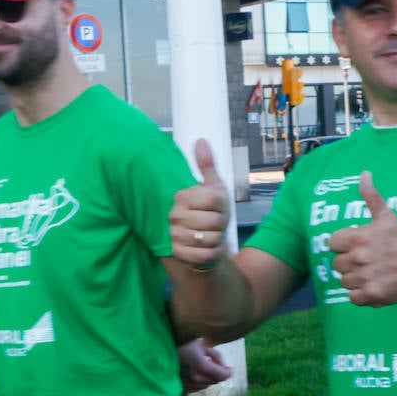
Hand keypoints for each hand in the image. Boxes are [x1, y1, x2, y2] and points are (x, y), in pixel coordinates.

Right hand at [170, 139, 230, 268]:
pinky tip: (207, 249)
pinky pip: (204, 254)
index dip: (223, 206)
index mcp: (183, 196)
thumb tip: (200, 141)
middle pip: (214, 221)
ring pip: (210, 239)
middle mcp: (175, 214)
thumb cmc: (209, 213)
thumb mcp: (213, 188)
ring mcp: (174, 234)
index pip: (214, 199)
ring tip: (210, 236)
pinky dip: (211, 254)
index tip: (217, 208)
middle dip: (221, 225)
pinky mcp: (177, 253)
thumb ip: (207, 166)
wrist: (201, 240)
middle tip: (214, 224)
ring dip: (217, 240)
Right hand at [178, 337, 232, 392]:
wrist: (161, 350)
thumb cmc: (183, 343)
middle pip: (215, 380)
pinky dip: (200, 382)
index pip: (221, 375)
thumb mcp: (203, 344)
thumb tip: (225, 367)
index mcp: (201, 365)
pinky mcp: (181, 388)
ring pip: (207, 385)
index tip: (230, 368)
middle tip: (213, 363)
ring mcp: (187, 384)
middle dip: (218, 373)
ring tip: (203, 366)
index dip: (228, 372)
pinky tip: (195, 373)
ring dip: (209, 378)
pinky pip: (197, 388)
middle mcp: (194, 377)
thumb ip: (216, 356)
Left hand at [328, 171, 396, 306]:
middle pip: (337, 264)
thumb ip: (371, 196)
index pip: (332, 244)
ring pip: (344, 281)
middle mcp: (358, 257)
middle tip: (368, 260)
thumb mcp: (386, 216)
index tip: (358, 246)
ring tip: (372, 273)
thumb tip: (364, 173)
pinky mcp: (370, 295)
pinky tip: (374, 285)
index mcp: (358, 238)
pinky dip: (361, 294)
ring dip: (355, 279)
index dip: (344, 245)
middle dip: (350, 263)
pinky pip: (353, 297)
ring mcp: (363, 277)